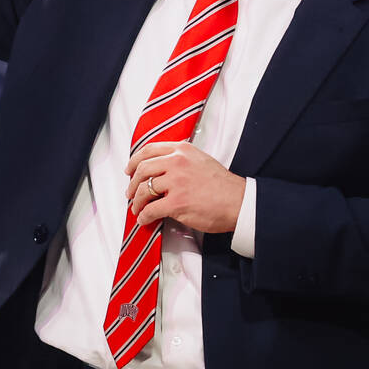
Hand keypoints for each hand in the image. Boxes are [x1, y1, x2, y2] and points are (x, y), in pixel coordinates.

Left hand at [125, 142, 245, 232]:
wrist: (239, 202)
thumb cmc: (223, 185)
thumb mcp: (201, 160)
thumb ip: (181, 159)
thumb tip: (161, 168)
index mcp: (182, 150)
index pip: (149, 150)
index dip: (134, 161)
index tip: (130, 169)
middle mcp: (177, 163)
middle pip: (141, 169)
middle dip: (131, 183)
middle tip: (130, 192)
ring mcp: (176, 183)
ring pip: (142, 190)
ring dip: (136, 202)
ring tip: (137, 208)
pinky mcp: (176, 203)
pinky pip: (150, 209)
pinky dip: (144, 216)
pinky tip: (145, 219)